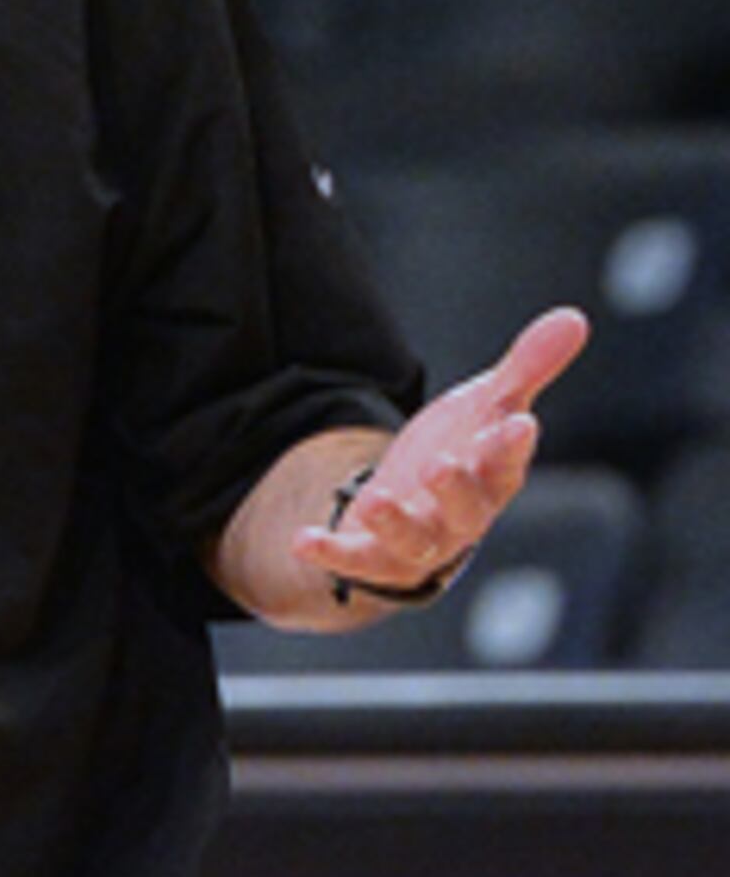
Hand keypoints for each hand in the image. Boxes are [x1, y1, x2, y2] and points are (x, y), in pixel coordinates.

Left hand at [294, 306, 590, 603]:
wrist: (418, 507)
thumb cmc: (465, 452)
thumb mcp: (488, 405)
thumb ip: (528, 366)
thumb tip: (574, 317)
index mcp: (492, 477)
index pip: (508, 463)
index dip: (512, 446)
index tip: (521, 423)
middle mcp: (461, 515)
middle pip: (466, 509)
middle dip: (455, 488)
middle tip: (440, 465)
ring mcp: (419, 539)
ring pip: (414, 540)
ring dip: (395, 523)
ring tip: (372, 501)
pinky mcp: (374, 554)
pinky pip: (355, 559)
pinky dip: (331, 552)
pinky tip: (302, 541)